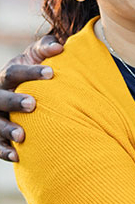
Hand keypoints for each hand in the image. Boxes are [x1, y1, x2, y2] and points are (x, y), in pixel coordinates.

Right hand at [0, 35, 62, 161]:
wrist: (29, 92)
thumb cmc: (37, 72)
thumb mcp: (38, 57)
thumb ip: (47, 47)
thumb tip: (59, 47)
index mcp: (8, 75)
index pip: (14, 72)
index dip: (31, 72)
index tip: (52, 73)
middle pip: (0, 98)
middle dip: (14, 101)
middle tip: (33, 104)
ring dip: (7, 130)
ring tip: (22, 136)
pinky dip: (4, 150)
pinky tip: (17, 155)